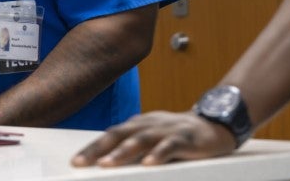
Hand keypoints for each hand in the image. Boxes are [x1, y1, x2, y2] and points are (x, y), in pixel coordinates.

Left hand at [71, 110, 235, 166]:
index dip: (92, 148)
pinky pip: (171, 145)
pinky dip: (159, 154)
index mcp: (138, 125)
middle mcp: (148, 124)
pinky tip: (149, 163)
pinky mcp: (186, 137)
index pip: (110, 135)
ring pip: (141, 139)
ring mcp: (166, 129)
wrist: (214, 125)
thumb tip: (106, 162)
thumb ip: (132, 146)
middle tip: (80, 163)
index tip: (75, 161)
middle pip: (119, 134)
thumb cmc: (177, 136)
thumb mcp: (152, 139)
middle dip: (98, 149)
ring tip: (107, 164)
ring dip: (123, 151)